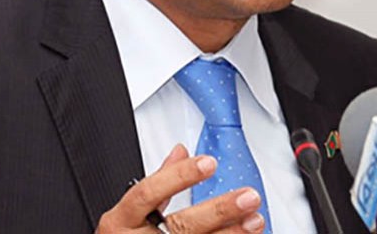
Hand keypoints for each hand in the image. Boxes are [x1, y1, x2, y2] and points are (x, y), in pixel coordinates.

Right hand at [96, 144, 265, 232]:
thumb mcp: (130, 212)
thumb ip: (159, 182)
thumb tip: (180, 151)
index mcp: (122, 221)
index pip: (148, 193)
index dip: (179, 176)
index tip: (209, 162)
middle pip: (182, 225)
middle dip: (219, 211)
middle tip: (248, 196)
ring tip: (255, 220)